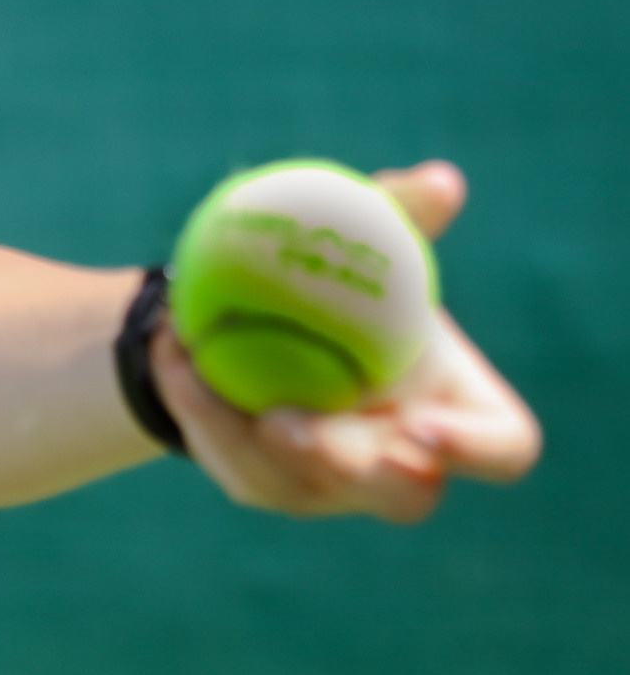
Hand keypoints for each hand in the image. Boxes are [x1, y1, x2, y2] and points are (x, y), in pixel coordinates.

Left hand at [153, 161, 541, 521]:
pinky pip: (240, 470)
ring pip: (301, 488)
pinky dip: (201, 415)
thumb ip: (402, 211)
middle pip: (403, 494)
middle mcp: (407, 460)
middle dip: (346, 465)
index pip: (502, 447)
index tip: (422, 426)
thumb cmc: (338, 269)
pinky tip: (173, 358)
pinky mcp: (274, 486)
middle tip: (284, 425)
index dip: (475, 449)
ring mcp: (340, 487)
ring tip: (193, 357)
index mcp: (456, 404)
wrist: (260, 304)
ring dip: (241, 431)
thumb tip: (442, 180)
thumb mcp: (365, 231)